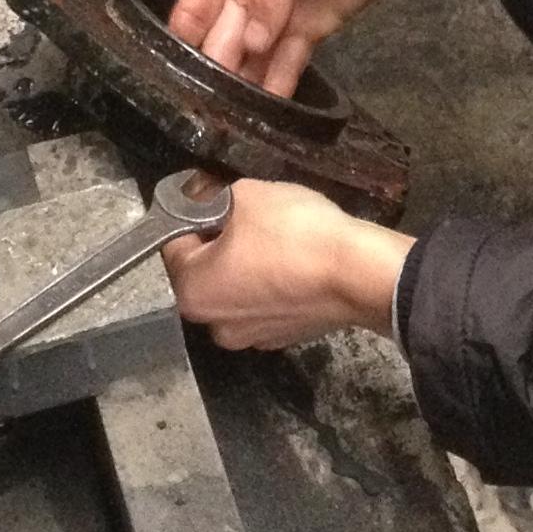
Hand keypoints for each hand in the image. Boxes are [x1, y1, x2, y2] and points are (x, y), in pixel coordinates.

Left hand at [163, 177, 413, 350]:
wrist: (358, 272)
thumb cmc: (295, 233)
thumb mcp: (246, 195)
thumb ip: (212, 197)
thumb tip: (200, 198)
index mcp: (192, 292)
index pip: (173, 242)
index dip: (191, 211)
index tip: (214, 193)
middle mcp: (214, 325)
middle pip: (204, 270)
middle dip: (219, 240)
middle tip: (247, 214)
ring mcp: (251, 337)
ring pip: (235, 288)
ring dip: (245, 264)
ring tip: (275, 237)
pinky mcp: (284, 338)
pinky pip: (265, 303)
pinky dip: (272, 283)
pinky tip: (293, 262)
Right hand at [166, 0, 451, 96]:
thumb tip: (254, 45)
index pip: (194, 5)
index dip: (184, 42)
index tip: (174, 81)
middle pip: (220, 37)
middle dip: (211, 73)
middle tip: (202, 118)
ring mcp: (278, 12)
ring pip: (250, 57)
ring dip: (241, 87)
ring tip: (227, 128)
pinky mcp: (309, 29)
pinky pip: (286, 63)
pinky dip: (276, 88)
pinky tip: (264, 119)